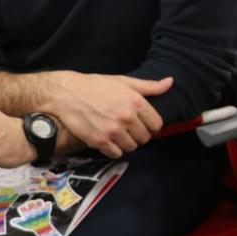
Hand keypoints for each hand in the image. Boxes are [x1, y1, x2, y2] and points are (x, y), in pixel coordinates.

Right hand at [41, 72, 171, 158]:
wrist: (66, 94)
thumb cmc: (96, 86)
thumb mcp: (123, 81)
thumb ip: (149, 86)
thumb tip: (170, 83)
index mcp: (136, 102)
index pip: (157, 124)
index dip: (151, 125)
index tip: (143, 124)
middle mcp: (127, 117)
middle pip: (145, 138)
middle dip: (139, 135)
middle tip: (129, 129)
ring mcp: (113, 131)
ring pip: (132, 147)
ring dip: (127, 143)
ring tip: (119, 134)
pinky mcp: (99, 141)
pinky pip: (116, 154)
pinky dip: (114, 150)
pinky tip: (109, 140)